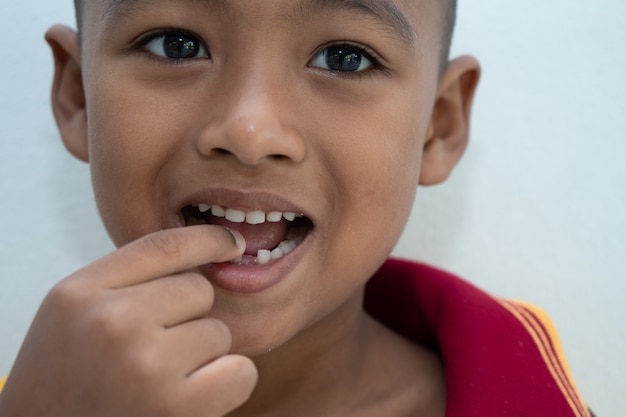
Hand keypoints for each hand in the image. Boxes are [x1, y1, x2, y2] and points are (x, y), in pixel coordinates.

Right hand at [0, 226, 256, 416]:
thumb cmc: (66, 384)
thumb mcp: (72, 319)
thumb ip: (123, 284)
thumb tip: (202, 253)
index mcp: (80, 294)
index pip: (163, 246)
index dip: (208, 239)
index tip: (231, 242)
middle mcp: (111, 322)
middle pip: (199, 290)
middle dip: (189, 320)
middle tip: (153, 357)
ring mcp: (145, 364)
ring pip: (219, 333)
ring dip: (203, 358)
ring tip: (160, 384)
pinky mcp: (176, 406)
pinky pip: (240, 372)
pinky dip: (227, 386)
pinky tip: (189, 402)